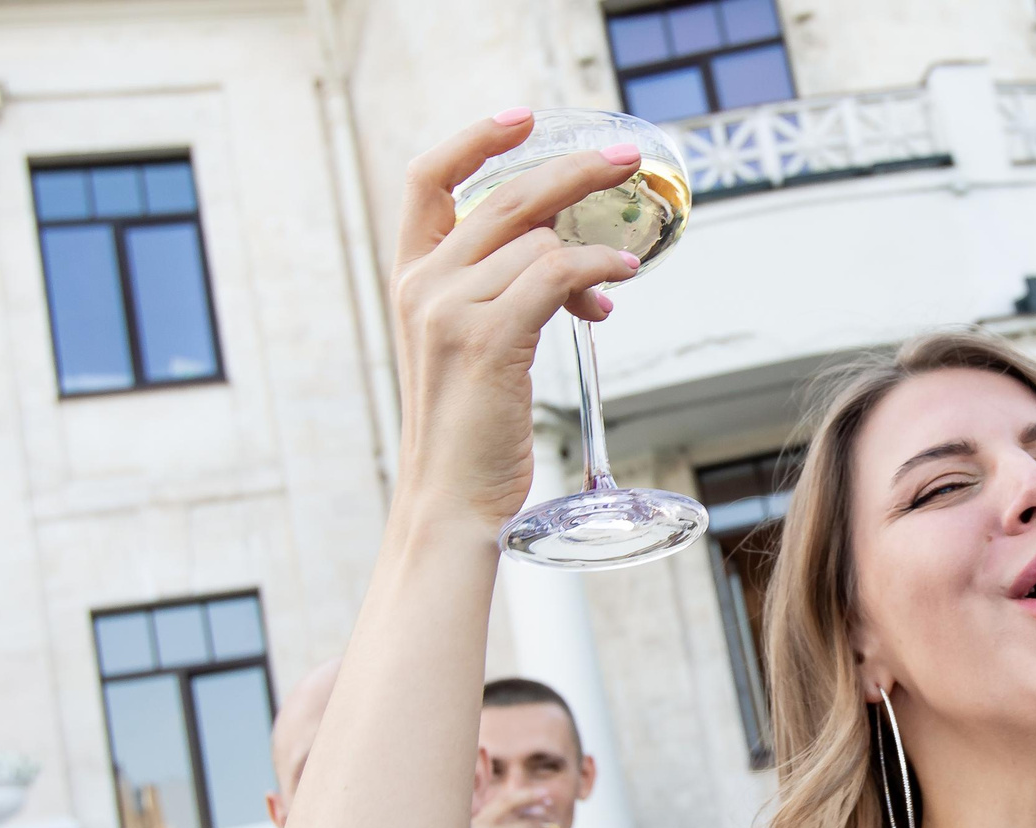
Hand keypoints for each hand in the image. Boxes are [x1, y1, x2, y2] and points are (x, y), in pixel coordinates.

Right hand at [387, 113, 649, 532]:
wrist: (450, 501)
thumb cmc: (471, 435)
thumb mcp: (475, 350)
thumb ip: (506, 297)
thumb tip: (579, 270)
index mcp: (411, 279)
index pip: (429, 179)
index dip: (477, 139)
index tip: (524, 118)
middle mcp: (423, 285)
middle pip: (506, 197)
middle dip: (573, 171)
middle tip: (624, 162)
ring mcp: (450, 310)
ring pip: (538, 239)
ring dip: (591, 250)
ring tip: (619, 277)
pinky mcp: (487, 339)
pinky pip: (553, 275)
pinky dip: (595, 268)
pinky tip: (619, 278)